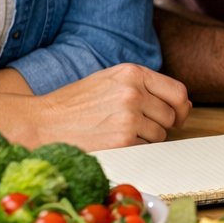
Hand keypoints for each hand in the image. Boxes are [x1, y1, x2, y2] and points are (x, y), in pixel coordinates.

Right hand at [29, 63, 191, 149]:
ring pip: (160, 135)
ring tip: (117, 133)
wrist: (40, 123)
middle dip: (159, 125)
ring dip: (145, 138)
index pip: (177, 91)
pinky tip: (112, 142)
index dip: (181, 107)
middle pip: (170, 115)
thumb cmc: (73, 104)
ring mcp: (129, 117)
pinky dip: (133, 149)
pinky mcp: (123, 141)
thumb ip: (142, 86)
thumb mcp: (108, 81)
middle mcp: (133, 92)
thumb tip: (183, 104)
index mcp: (131, 73)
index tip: (178, 116)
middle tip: (135, 127)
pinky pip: (145, 148)